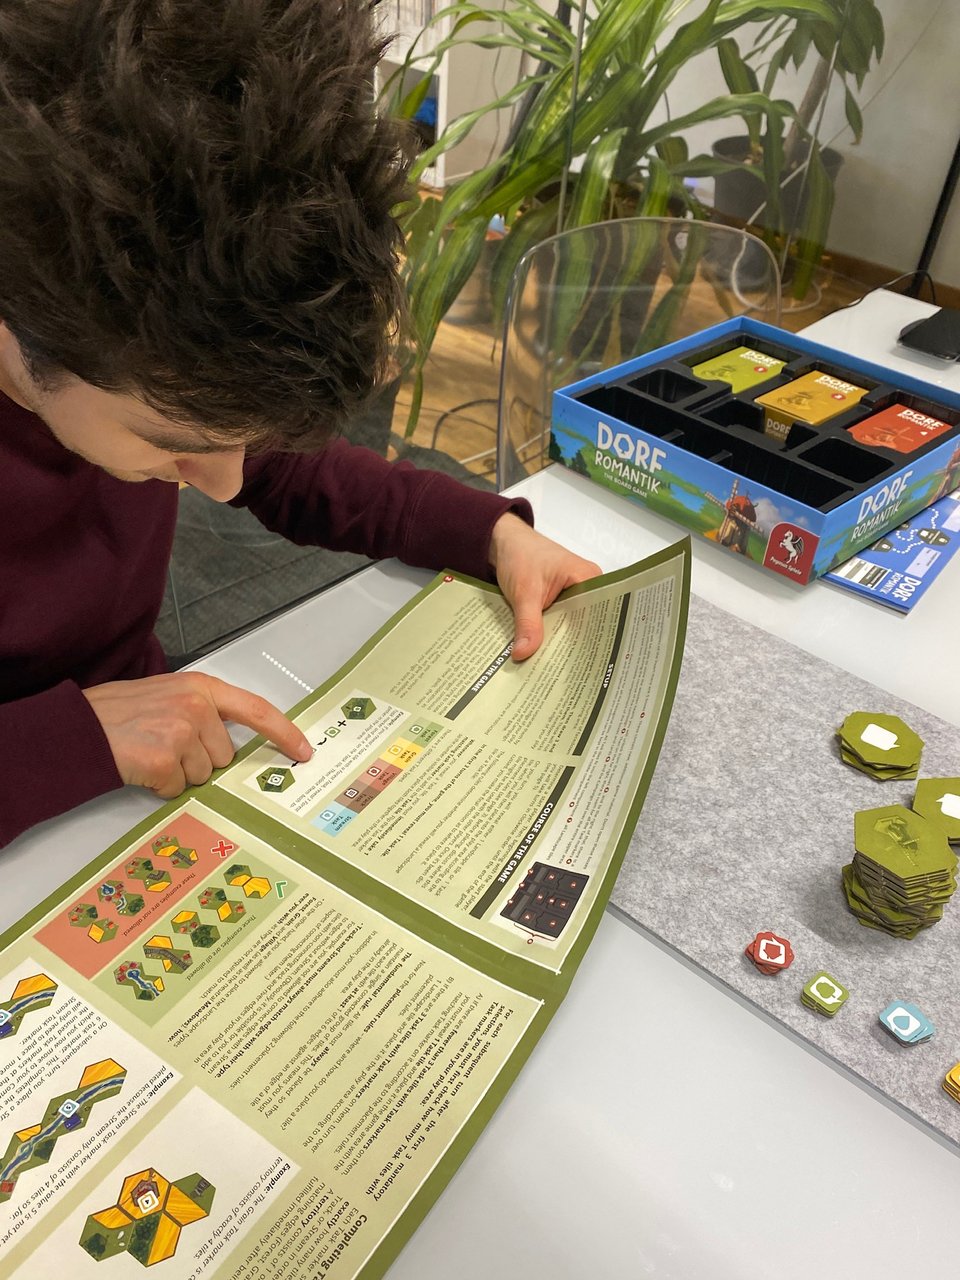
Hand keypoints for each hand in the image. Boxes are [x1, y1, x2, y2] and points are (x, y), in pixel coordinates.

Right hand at [83, 673, 311, 798]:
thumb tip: (226, 741)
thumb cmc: (115, 713)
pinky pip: (177, 789)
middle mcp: (196, 707)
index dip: (283, 733)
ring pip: (202, 776)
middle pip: (224, 756)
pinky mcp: (164, 761)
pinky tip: (139, 768)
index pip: (257, 710)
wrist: (74, 727)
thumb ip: (200, 710)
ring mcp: (182, 734)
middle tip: (162, 747)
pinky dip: (159, 786)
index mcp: (200, 687)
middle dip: (198, 761)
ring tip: (147, 754)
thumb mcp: (166, 695)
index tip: (303, 752)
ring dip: (177, 774)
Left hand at [488, 513, 600, 660]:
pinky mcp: (560, 600)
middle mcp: (587, 586)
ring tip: (553, 667)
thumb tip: (524, 653)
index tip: (578, 666)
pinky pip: (559, 621)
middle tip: (564, 674)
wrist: (502, 542)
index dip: (586, 641)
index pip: (595, 617)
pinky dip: (550, 632)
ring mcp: (574, 593)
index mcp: (588, 578)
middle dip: (571, 645)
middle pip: (584, 623)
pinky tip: (543, 651)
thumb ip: (527, 623)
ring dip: (558, 640)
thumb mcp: (524, 592)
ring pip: (570, 624)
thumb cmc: (519, 554)